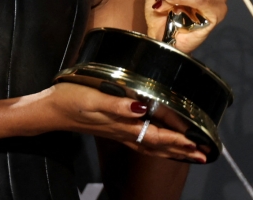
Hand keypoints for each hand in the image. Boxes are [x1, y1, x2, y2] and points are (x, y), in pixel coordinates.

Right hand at [36, 82, 206, 162]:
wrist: (50, 109)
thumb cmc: (70, 99)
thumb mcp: (92, 97)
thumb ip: (116, 104)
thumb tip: (140, 108)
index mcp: (121, 123)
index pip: (156, 136)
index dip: (177, 140)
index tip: (197, 144)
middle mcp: (123, 130)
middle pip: (157, 146)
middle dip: (181, 150)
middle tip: (203, 154)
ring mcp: (117, 131)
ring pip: (150, 146)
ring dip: (171, 150)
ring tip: (189, 153)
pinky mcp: (112, 128)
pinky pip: (140, 142)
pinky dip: (155, 145)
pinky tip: (158, 144)